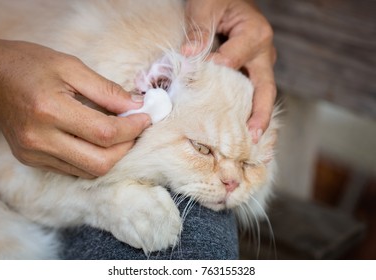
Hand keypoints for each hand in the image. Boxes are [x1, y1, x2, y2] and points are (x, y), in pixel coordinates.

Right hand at [0, 38, 150, 177]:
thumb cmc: (28, 64)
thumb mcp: (70, 66)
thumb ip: (106, 89)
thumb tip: (136, 106)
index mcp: (49, 110)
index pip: (104, 133)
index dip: (133, 127)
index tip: (146, 117)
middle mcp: (39, 139)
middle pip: (100, 163)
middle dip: (127, 147)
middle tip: (136, 128)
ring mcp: (34, 154)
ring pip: (89, 171)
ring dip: (113, 155)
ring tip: (120, 134)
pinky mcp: (32, 160)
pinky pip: (74, 170)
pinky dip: (93, 158)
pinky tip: (98, 140)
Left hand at [182, 0, 275, 142]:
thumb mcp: (206, 5)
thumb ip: (198, 30)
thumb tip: (189, 57)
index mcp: (255, 35)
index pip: (233, 61)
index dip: (215, 71)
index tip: (197, 76)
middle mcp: (263, 52)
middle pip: (265, 89)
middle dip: (260, 115)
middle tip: (253, 137)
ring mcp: (260, 63)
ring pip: (261, 94)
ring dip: (255, 116)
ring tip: (248, 141)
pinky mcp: (252, 69)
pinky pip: (252, 91)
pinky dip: (248, 109)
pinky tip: (240, 126)